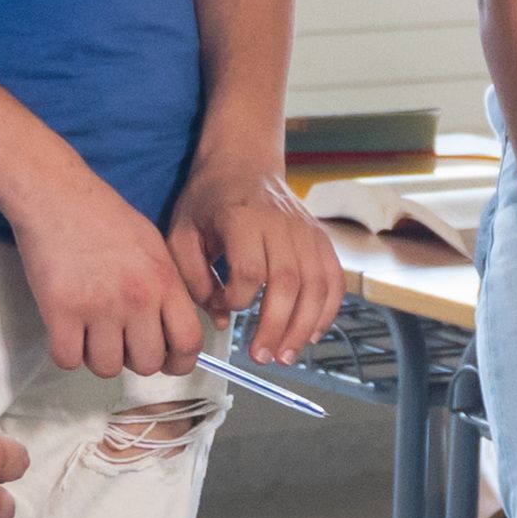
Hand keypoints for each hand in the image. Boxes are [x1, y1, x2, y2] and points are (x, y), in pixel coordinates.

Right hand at [10, 188, 214, 378]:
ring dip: (98, 358)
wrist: (57, 195)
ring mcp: (98, 307)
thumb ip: (167, 287)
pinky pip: (67, 359)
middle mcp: (136, 299)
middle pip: (147, 364)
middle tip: (120, 341)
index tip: (167, 361)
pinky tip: (67, 332)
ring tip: (90, 334)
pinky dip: (66, 353)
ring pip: (106, 368)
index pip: (188, 343)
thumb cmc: (103, 216)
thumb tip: (173, 327)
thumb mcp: (154, 246)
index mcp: (164, 281)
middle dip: (133, 360)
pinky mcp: (60, 311)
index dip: (179, 362)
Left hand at [165, 160, 345, 360]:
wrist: (244, 161)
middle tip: (261, 357)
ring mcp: (306, 231)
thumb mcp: (182, 231)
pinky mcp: (321, 238)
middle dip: (276, 326)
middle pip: (287, 282)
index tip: (222, 307)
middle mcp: (280, 224)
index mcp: (241, 218)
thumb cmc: (209, 199)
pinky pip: (334, 279)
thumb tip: (219, 318)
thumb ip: (193, 277)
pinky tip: (311, 334)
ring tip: (285, 355)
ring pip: (316, 285)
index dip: (236, 298)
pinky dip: (328, 311)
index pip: (248, 269)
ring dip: (303, 326)